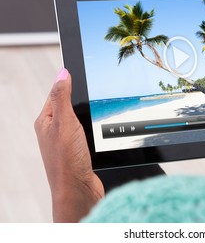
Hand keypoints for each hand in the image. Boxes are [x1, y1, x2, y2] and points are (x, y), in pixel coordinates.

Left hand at [35, 68, 103, 221]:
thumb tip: (62, 73)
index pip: (56, 93)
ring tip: (98, 112)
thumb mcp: (65, 122)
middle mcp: (54, 130)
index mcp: (45, 121)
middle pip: (68, 105)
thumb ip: (62, 97)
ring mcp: (66, 140)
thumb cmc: (67, 161)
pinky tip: (100, 129)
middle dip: (81, 98)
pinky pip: (85, 130)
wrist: (79, 190)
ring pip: (78, 118)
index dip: (69, 83)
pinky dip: (93, 126)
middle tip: (94, 94)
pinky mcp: (78, 149)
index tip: (83, 74)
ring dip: (88, 114)